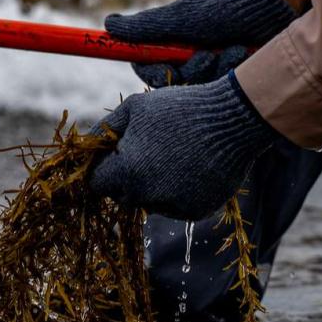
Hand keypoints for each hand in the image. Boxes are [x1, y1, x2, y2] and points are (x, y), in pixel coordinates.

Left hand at [89, 73, 278, 220]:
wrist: (233, 120)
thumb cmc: (179, 108)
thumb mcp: (134, 108)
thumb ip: (104, 129)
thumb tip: (87, 146)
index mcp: (127, 172)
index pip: (97, 183)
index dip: (103, 167)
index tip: (115, 155)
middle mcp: (147, 196)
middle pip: (122, 195)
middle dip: (127, 177)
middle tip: (148, 152)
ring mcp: (173, 207)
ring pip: (148, 203)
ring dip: (152, 186)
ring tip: (173, 156)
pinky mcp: (195, 213)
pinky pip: (174, 207)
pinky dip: (177, 193)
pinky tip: (190, 167)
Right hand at [107, 0, 296, 86]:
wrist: (266, 6)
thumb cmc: (220, 8)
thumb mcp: (179, 17)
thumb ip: (144, 26)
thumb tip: (108, 24)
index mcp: (169, 47)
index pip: (149, 71)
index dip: (156, 73)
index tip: (167, 67)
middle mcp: (185, 60)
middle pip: (175, 84)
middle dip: (192, 70)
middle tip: (206, 54)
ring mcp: (208, 70)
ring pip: (199, 88)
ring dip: (215, 69)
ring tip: (232, 48)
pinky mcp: (228, 79)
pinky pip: (221, 88)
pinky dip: (231, 72)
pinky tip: (243, 54)